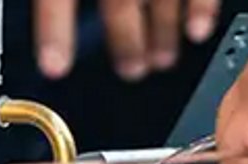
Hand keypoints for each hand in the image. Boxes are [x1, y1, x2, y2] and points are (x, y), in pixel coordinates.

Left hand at [35, 0, 221, 80]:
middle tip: (131, 72)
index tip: (54, 69)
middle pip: (120, 5)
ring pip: (161, 0)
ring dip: (163, 34)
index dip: (55, 33)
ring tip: (162, 61)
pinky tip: (198, 32)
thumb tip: (47, 4)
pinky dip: (201, 11)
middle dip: (126, 43)